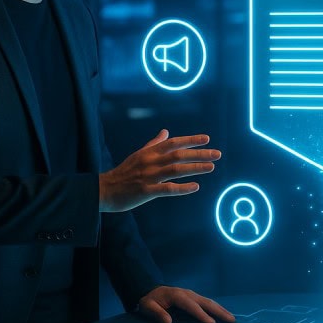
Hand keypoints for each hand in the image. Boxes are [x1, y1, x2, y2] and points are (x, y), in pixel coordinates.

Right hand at [98, 130, 220, 211]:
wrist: (105, 189)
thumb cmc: (124, 172)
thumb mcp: (139, 154)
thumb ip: (154, 143)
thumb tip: (166, 132)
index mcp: (150, 152)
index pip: (174, 142)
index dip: (191, 140)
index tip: (207, 139)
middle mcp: (151, 162)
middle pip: (179, 154)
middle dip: (199, 154)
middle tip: (217, 154)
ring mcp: (149, 176)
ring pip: (176, 170)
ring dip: (195, 168)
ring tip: (211, 167)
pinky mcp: (146, 191)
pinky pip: (167, 189)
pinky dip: (182, 188)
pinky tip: (195, 187)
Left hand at [137, 286, 235, 322]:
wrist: (151, 290)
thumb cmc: (149, 301)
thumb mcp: (147, 306)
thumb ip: (156, 313)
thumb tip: (168, 322)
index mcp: (177, 296)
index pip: (191, 306)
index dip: (201, 315)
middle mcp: (188, 294)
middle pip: (206, 302)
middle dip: (219, 311)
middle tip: (231, 320)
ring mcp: (192, 295)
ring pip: (209, 302)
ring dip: (221, 310)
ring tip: (232, 319)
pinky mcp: (194, 298)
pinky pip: (207, 303)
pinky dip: (217, 308)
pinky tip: (224, 314)